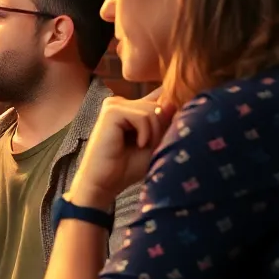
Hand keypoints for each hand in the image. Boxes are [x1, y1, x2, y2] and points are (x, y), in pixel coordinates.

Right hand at [72, 89, 174, 209]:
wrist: (105, 182)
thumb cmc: (127, 167)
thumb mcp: (155, 143)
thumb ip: (165, 122)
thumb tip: (174, 102)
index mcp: (130, 108)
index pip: (159, 96)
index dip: (171, 109)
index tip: (173, 124)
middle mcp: (121, 103)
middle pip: (160, 105)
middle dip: (162, 129)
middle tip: (150, 146)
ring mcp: (114, 105)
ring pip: (153, 110)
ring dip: (155, 133)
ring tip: (143, 147)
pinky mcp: (111, 111)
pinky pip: (143, 116)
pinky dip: (146, 134)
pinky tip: (138, 144)